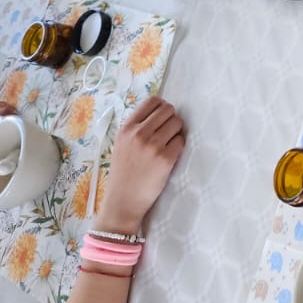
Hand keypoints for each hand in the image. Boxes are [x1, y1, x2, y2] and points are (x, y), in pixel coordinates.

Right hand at [95, 97, 184, 234]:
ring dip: (176, 132)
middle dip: (171, 119)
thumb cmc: (123, 172)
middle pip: (169, 109)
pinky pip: (181, 141)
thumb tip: (160, 109)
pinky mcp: (165, 159)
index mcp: (126, 128)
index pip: (153, 101)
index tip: (162, 118)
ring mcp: (153, 146)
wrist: (123, 201)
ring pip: (177, 123)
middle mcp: (139, 134)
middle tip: (167, 133)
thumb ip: (136, 126)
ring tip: (167, 145)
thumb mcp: (121, 143)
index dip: (162, 108)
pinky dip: (178, 147)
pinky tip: (169, 156)